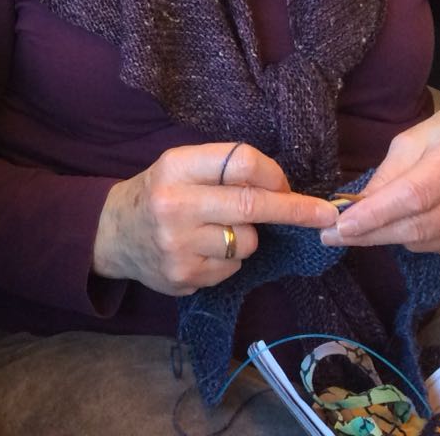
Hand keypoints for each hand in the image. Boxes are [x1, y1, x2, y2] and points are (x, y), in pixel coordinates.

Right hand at [92, 143, 338, 295]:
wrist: (113, 233)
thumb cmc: (159, 192)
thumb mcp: (181, 167)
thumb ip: (224, 171)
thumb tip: (284, 189)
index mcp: (176, 166)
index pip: (241, 162)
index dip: (274, 175)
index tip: (290, 186)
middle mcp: (174, 204)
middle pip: (253, 205)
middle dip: (296, 210)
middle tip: (326, 215)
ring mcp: (178, 244)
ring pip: (246, 242)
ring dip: (247, 237)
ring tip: (217, 230)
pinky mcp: (183, 276)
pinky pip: (232, 268)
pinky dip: (229, 260)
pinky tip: (203, 251)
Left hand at [322, 101, 439, 254]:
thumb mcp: (416, 137)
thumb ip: (388, 172)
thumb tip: (357, 206)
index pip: (413, 197)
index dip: (375, 215)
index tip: (340, 226)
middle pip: (417, 227)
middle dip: (370, 233)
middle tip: (333, 235)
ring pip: (425, 242)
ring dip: (391, 235)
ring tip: (372, 222)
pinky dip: (417, 238)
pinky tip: (413, 221)